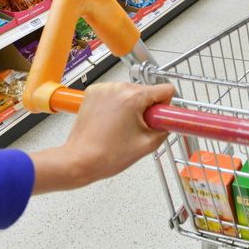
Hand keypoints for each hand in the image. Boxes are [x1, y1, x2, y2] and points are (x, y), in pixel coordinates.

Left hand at [29, 82, 174, 193]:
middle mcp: (118, 87)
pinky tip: (111, 122)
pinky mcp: (93, 92)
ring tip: (121, 127)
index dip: (165, 107)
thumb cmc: (108, 155)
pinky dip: (116, 105)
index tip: (158, 119)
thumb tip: (169, 121)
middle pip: (147, 91)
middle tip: (136, 129)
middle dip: (147, 108)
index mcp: (133, 97)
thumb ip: (165, 128)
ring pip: (131, 92)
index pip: (166, 90)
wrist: (79, 160)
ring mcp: (104, 88)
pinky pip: (115, 94)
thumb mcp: (147, 144)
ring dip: (131, 106)